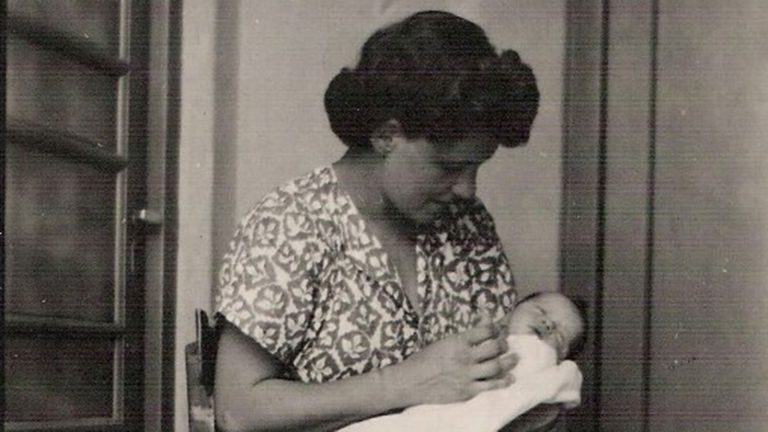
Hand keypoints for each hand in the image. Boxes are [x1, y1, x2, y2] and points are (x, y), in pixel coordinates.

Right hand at [385, 315, 517, 405]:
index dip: (495, 327)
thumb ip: (461, 338)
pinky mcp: (467, 391)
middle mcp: (465, 357)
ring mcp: (467, 375)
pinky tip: (509, 379)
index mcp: (457, 341)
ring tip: (514, 359)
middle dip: (504, 344)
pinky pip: (491, 386)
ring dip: (509, 362)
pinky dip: (503, 382)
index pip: (485, 330)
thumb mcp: (441, 343)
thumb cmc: (423, 361)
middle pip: (495, 347)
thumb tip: (477, 328)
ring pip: (497, 366)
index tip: (497, 328)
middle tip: (506, 345)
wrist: (409, 382)